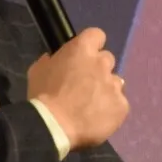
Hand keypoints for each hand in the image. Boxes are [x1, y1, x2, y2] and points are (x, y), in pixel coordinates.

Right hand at [27, 26, 128, 150]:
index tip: (85, 55)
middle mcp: (102, 63)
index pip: (97, 35)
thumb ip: (52, 61)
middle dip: (99, 69)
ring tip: (93, 105)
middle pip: (107, 59)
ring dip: (106, 89)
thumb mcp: (39, 70)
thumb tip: (55, 60)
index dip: (92, 44)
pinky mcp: (122, 106)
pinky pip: (120, 104)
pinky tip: (99, 118)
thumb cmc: (43, 97)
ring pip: (115, 82)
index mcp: (82, 50)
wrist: (55, 126)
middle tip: (86, 84)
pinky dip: (111, 109)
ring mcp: (114, 85)